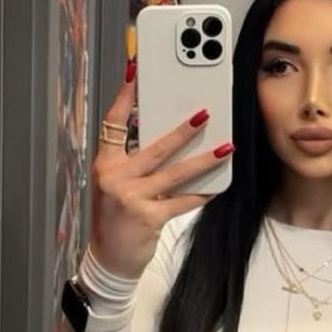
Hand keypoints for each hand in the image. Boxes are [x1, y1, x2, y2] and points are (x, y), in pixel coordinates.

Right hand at [89, 59, 233, 279]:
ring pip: (174, 173)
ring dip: (203, 160)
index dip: (124, 98)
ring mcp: (132, 198)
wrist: (108, 258)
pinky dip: (200, 194)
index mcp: (105, 165)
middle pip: (155, 147)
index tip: (135, 73)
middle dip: (182, 130)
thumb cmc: (113, 219)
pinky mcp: (149, 217)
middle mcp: (116, 178)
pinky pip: (182, 201)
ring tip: (226, 147)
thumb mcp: (113, 185)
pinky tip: (217, 186)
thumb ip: (132, 162)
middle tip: (205, 113)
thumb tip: (164, 137)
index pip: (113, 124)